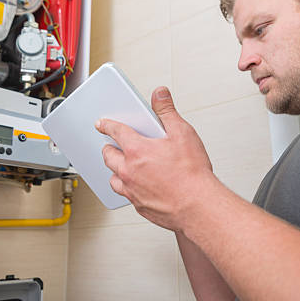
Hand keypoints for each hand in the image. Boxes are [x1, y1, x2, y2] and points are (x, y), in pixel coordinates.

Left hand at [95, 86, 217, 231]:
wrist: (198, 206)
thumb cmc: (192, 174)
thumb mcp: (182, 133)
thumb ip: (167, 111)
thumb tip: (160, 94)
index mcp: (137, 150)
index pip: (116, 131)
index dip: (107, 125)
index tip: (102, 123)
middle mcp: (129, 170)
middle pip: (108, 156)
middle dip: (108, 148)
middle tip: (112, 145)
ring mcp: (132, 190)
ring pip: (113, 178)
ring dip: (116, 170)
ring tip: (123, 166)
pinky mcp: (138, 205)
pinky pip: (125, 194)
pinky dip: (127, 188)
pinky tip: (137, 186)